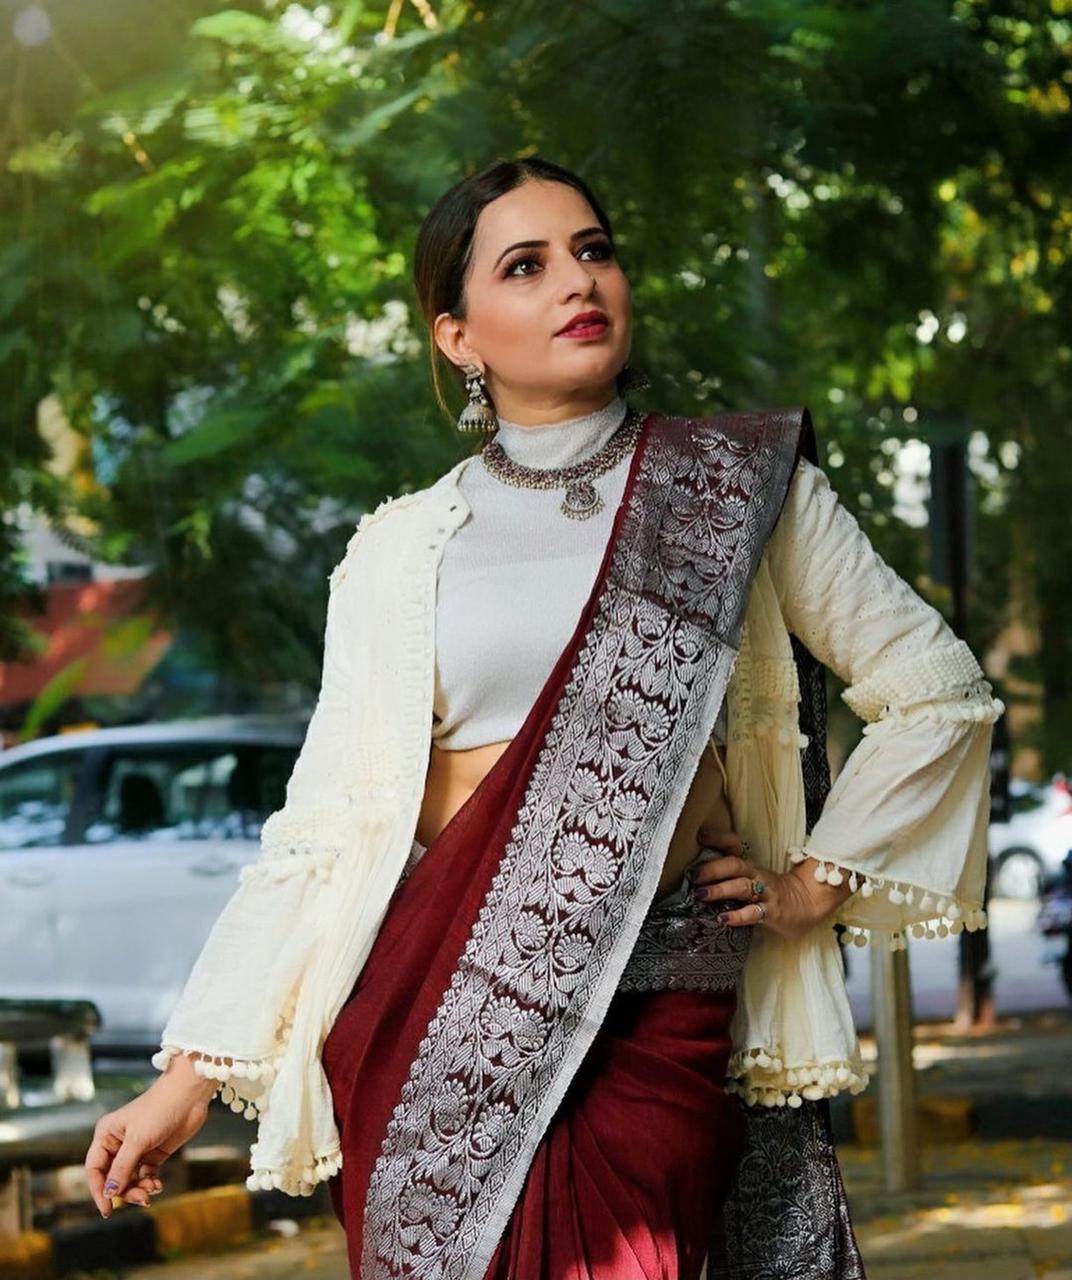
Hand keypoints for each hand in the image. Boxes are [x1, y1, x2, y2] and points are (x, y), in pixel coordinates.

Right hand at [84, 1064, 215, 1216]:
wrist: (189, 1096)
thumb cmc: (159, 1109)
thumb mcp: (138, 1139)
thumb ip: (122, 1168)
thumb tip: (108, 1193)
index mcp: (106, 1135)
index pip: (95, 1169)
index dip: (99, 1190)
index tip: (107, 1210)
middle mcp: (118, 1143)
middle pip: (113, 1178)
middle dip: (125, 1191)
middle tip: (142, 1198)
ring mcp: (137, 1150)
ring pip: (130, 1180)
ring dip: (139, 1189)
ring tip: (153, 1190)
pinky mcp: (153, 1154)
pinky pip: (145, 1176)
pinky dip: (150, 1184)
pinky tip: (158, 1186)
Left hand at [689, 826, 851, 942]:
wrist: (810, 904)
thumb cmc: (774, 892)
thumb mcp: (754, 878)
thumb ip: (731, 876)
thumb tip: (697, 875)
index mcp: (750, 865)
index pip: (734, 846)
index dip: (718, 838)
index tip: (699, 836)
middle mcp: (756, 875)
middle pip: (734, 865)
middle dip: (712, 868)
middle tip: (692, 874)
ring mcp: (765, 893)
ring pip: (742, 887)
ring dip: (720, 889)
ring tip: (700, 894)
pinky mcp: (773, 911)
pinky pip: (754, 913)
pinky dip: (738, 916)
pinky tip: (723, 919)